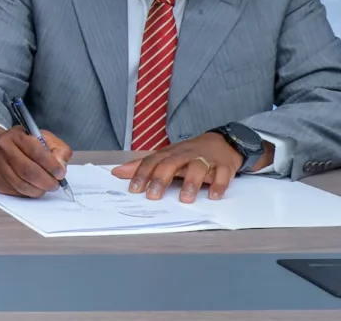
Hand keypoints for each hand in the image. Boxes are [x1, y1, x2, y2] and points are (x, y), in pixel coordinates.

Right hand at [0, 124, 71, 198]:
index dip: (51, 165)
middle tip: (55, 185)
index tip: (61, 174)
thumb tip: (61, 167)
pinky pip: (14, 191)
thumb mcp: (44, 139)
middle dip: (46, 182)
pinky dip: (28, 193)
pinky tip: (33, 188)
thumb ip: (58, 150)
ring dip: (37, 190)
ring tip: (45, 188)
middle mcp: (4, 148)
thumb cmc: (25, 144)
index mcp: (17, 136)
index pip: (35, 151)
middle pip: (27, 171)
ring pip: (21, 184)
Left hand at [111, 132, 261, 202]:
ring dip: (191, 183)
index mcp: (170, 154)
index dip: (142, 174)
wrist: (222, 142)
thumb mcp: (165, 156)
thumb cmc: (188, 153)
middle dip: (161, 179)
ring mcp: (205, 160)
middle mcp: (185, 155)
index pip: (152, 162)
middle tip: (153, 196)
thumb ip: (142, 166)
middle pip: (171, 164)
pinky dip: (219, 184)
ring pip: (197, 167)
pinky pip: (222, 174)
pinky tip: (214, 195)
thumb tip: (117, 172)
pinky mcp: (223, 166)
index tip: (134, 189)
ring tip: (185, 199)